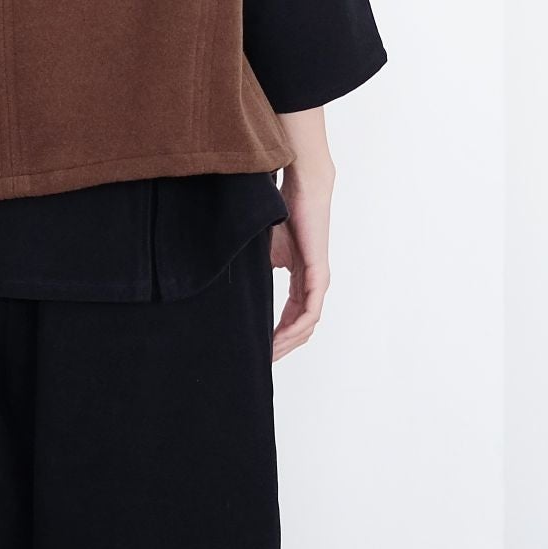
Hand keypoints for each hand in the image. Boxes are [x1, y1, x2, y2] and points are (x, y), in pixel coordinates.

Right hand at [270, 106, 332, 362]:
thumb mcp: (262, 249)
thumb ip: (254, 269)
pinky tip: (280, 338)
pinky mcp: (318, 274)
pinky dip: (296, 328)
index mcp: (301, 278)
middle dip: (281, 346)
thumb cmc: (282, 211)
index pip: (291, 315)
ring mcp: (317, 280)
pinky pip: (310, 311)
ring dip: (287, 342)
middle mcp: (312, 283)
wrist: (301, 188)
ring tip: (268, 354)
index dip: (276, 335)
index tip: (259, 349)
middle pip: (300, 326)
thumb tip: (229, 285)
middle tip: (260, 361)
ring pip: (307, 324)